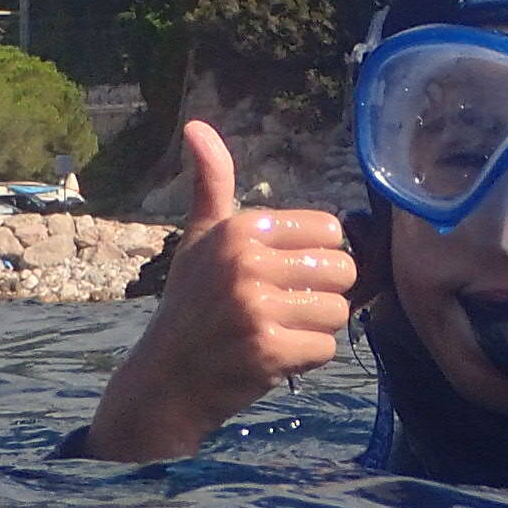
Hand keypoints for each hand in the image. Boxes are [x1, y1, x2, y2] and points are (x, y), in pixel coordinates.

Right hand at [82, 120, 354, 462]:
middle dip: (323, 294)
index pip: (329, 228)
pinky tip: (274, 358)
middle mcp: (247, 261)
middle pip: (342, 269)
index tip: (286, 275)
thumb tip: (196, 125)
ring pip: (338, 310)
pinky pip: (326, 348)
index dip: (316, 256)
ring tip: (278, 332)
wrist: (164, 382)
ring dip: (315, 328)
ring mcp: (257, 307)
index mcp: (239, 227)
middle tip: (285, 309)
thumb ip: (211, 183)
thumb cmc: (188, 307)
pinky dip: (306, 359)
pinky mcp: (268, 350)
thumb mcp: (198, 240)